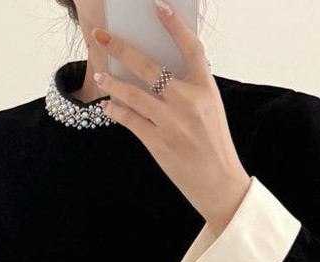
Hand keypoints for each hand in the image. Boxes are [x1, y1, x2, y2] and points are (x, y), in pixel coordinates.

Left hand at [91, 2, 250, 235]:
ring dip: (111, 81)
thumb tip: (156, 70)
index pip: (191, 48)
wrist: (220, 184)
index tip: (158, 7)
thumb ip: (190, 88)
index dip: (175, 25)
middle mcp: (189, 102)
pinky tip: (107, 105)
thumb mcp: (211, 109)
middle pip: (149, 66)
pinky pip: (130, 120)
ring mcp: (172, 123)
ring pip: (133, 93)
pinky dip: (116, 110)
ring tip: (99, 73)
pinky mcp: (158, 143)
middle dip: (121, 48)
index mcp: (207, 88)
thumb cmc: (214, 145)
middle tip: (102, 37)